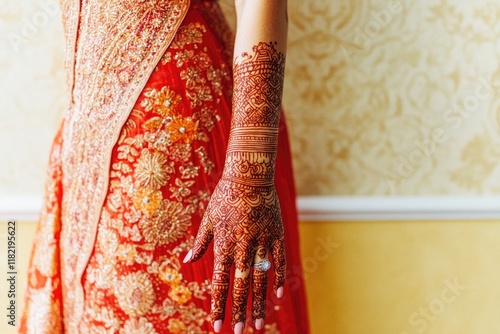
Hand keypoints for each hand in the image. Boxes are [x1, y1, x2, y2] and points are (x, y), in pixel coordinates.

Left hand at [183, 177, 285, 332]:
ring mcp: (261, 242)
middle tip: (240, 332)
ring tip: (259, 324)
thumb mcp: (208, 219)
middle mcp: (242, 247)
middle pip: (241, 286)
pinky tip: (279, 297)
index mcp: (223, 245)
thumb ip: (200, 243)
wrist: (249, 175)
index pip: (220, 283)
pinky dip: (280, 279)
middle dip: (239, 311)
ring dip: (260, 303)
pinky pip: (279, 261)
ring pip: (262, 279)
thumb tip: (186, 262)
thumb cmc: (224, 196)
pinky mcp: (276, 235)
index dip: (219, 306)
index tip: (217, 326)